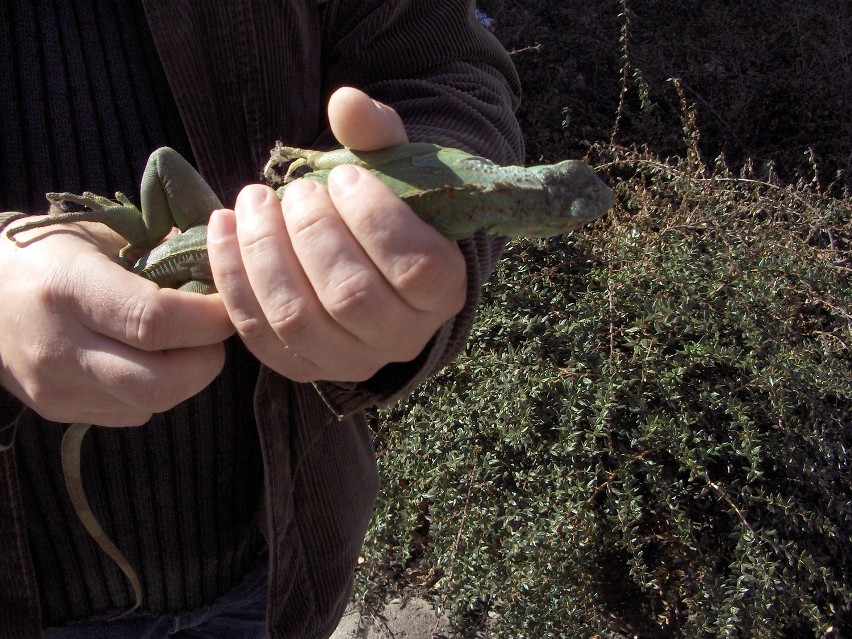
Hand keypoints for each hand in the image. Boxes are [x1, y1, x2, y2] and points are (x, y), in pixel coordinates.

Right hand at [0, 222, 232, 424]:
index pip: (156, 321)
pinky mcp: (59, 411)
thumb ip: (165, 249)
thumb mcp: (102, 234)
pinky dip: (157, 390)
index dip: (209, 319)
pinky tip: (149, 359)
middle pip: (161, 383)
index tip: (229, 304)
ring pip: (152, 404)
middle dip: (206, 360)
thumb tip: (226, 265)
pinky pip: (132, 414)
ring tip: (185, 343)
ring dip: (186, 377)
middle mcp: (59, 346)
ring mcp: (55, 387)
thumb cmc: (50, 252)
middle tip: (213, 333)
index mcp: (69, 288)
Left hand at [207, 87, 466, 381]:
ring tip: (252, 202)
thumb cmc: (387, 210)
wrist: (369, 262)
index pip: (414, 268)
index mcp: (442, 291)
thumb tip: (344, 101)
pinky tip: (222, 227)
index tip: (342, 176)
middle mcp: (402, 338)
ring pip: (297, 319)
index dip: (373, 218)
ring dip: (263, 253)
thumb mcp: (394, 170)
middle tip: (293, 191)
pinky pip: (257, 333)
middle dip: (310, 232)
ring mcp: (350, 360)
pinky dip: (231, 278)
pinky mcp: (301, 368)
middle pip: (349, 296)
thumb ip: (378, 135)